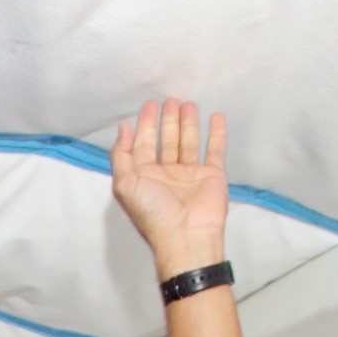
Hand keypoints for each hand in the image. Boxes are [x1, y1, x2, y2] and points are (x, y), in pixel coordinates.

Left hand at [109, 97, 228, 275]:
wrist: (186, 236)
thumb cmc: (153, 213)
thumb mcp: (125, 184)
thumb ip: (121, 155)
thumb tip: (123, 128)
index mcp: (144, 177)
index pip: (143, 146)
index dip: (145, 125)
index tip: (150, 105)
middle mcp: (166, 175)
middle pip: (166, 142)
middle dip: (167, 121)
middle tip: (170, 100)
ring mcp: (190, 176)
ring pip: (188, 143)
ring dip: (188, 124)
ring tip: (188, 104)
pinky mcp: (212, 176)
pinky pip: (215, 151)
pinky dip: (216, 134)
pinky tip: (215, 117)